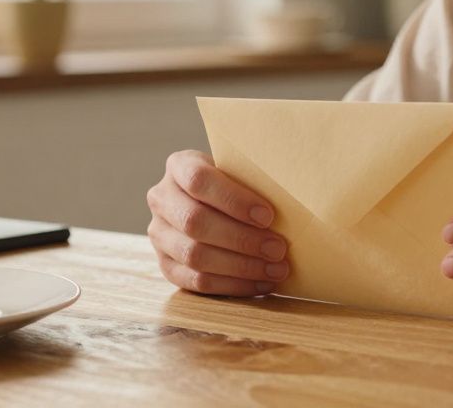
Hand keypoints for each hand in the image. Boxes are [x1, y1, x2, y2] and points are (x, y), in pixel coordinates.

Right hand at [146, 150, 289, 296]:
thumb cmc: (237, 185)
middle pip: (195, 222)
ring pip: (195, 255)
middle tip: (278, 248)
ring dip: (241, 266)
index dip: (234, 200)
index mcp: (179, 166)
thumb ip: (256, 180)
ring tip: (276, 269)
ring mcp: (159, 234)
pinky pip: (197, 282)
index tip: (268, 216)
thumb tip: (292, 203)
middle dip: (242, 239)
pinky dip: (234, 285)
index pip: (199, 180)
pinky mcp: (166, 265)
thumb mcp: (241, 172)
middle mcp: (161, 199)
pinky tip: (261, 284)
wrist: (215, 203)